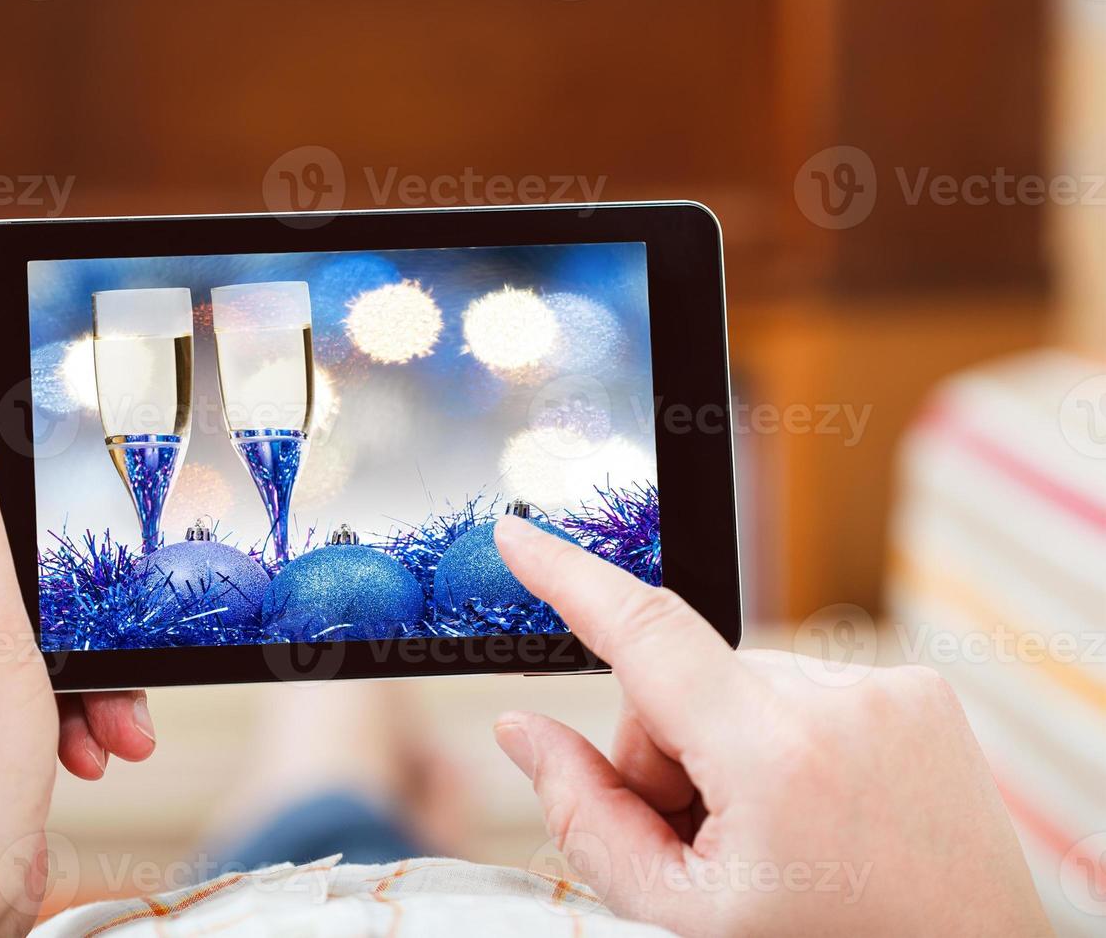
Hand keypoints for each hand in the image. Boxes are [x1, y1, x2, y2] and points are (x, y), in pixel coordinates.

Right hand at [491, 516, 1048, 935]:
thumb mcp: (681, 919)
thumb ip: (585, 818)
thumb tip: (523, 730)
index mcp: (775, 758)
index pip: (645, 632)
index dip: (567, 576)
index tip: (517, 536)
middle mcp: (841, 702)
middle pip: (682, 682)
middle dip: (665, 753)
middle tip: (704, 843)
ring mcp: (890, 692)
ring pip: (739, 686)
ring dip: (728, 748)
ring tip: (775, 835)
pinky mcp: (919, 694)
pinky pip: (803, 689)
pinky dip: (787, 741)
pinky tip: (820, 810)